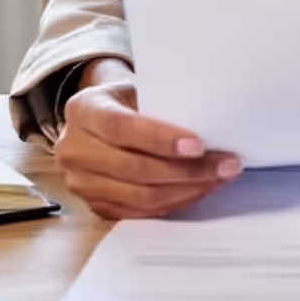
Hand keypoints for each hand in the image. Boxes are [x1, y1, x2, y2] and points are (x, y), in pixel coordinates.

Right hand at [52, 57, 241, 218]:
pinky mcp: (94, 205)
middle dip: (187, 171)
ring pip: (140, 197)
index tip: (198, 145)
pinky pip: (140, 212)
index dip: (161, 139)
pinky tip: (199, 190)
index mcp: (83, 110)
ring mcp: (81, 182)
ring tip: (219, 178)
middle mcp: (73, 149)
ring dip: (187, 190)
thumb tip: (212, 122)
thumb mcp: (136, 88)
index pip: (121, 128)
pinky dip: (174, 203)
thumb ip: (161, 104)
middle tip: (226, 165)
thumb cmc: (126, 100)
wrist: (98, 118)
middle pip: (134, 169)